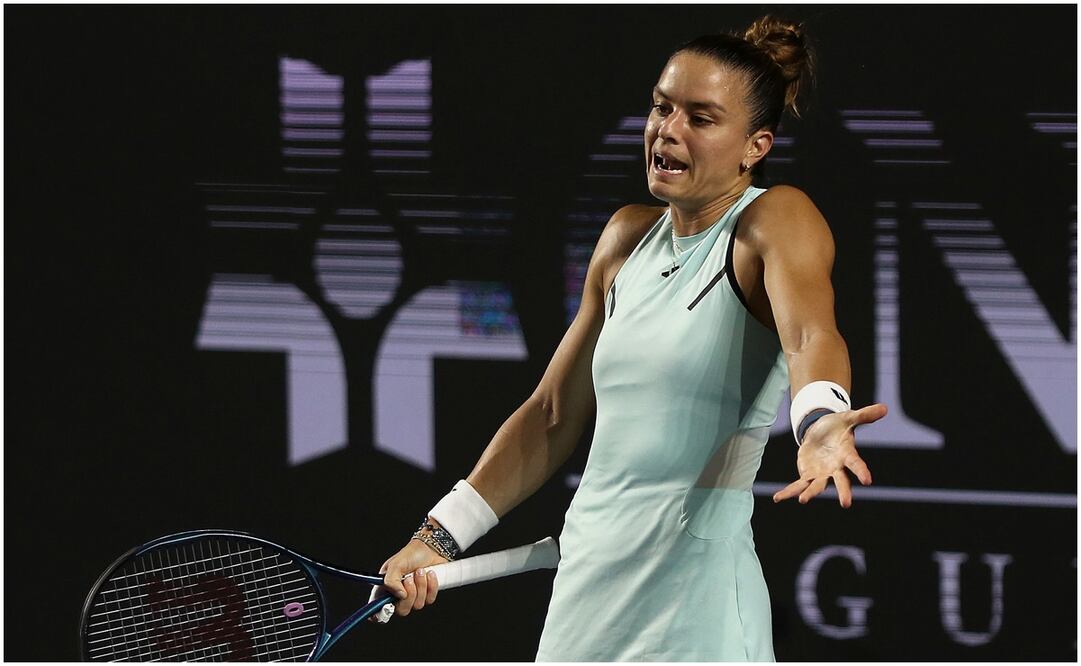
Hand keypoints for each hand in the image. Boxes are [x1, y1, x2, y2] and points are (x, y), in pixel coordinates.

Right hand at [367, 537, 446, 620]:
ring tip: (420, 571)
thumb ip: (391, 580)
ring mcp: (413, 597)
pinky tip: (430, 574)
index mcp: (385, 589)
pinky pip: (430, 599)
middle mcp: (398, 596)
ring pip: (417, 605)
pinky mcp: (427, 595)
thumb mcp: (396, 564)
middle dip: (409, 595)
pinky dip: (431, 586)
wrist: (430, 549)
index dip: (379, 615)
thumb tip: (401, 595)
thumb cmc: (410, 555)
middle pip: (402, 611)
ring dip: (421, 586)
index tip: (386, 610)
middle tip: (409, 579)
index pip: (378, 609)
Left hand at [772, 403, 886, 507]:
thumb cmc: (837, 427)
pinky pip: (798, 485)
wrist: (820, 432)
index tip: (868, 480)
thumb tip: (885, 408)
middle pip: (840, 481)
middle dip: (843, 491)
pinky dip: (788, 491)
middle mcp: (836, 468)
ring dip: (809, 493)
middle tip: (846, 504)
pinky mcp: (807, 474)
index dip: (861, 471)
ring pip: (816, 486)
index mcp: (847, 454)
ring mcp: (821, 473)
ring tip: (803, 500)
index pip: (856, 463)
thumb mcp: (848, 418)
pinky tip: (778, 498)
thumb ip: (864, 415)